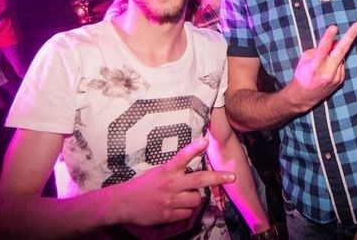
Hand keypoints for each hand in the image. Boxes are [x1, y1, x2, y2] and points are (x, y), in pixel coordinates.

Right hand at [116, 137, 234, 226]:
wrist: (124, 203)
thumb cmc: (143, 184)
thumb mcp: (158, 171)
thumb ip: (176, 170)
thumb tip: (195, 172)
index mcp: (167, 170)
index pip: (182, 157)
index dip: (194, 149)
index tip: (205, 141)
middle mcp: (170, 184)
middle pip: (199, 180)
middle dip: (218, 178)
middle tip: (232, 176)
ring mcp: (170, 201)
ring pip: (196, 199)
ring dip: (195, 198)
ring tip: (183, 196)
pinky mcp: (168, 215)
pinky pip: (188, 213)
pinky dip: (186, 210)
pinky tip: (176, 206)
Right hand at [289, 22, 356, 111]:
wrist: (304, 97)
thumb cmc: (302, 75)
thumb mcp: (304, 60)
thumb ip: (318, 50)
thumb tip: (333, 43)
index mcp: (315, 67)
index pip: (323, 49)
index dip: (328, 37)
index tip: (334, 27)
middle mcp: (327, 73)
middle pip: (341, 51)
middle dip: (350, 36)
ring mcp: (336, 77)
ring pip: (340, 56)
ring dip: (335, 52)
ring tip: (325, 60)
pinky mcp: (341, 80)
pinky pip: (340, 64)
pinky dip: (336, 61)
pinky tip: (328, 67)